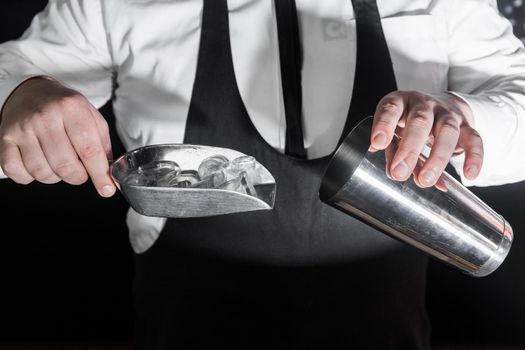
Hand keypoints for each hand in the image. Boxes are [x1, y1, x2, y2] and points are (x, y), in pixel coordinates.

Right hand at [0, 77, 115, 196]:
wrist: (31, 92)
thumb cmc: (65, 108)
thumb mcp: (91, 117)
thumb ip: (103, 146)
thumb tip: (111, 178)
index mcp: (72, 108)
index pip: (89, 149)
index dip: (99, 174)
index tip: (107, 189)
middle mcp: (45, 117)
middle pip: (65, 166)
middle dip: (77, 177)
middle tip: (79, 171)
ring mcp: (22, 128)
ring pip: (42, 172)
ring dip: (55, 177)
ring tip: (58, 163)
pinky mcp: (5, 138)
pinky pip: (17, 172)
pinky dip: (29, 176)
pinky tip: (39, 164)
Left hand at [369, 91, 482, 187]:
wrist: (438, 106)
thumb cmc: (408, 121)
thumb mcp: (394, 130)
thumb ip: (392, 150)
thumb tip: (394, 172)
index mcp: (401, 102)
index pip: (391, 108)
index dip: (384, 125)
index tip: (377, 143)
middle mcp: (424, 104)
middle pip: (420, 121)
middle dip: (409, 149)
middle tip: (399, 173)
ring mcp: (447, 113)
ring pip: (447, 131)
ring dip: (437, 158)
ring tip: (425, 181)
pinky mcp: (466, 125)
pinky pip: (474, 139)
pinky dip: (474, 157)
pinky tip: (469, 175)